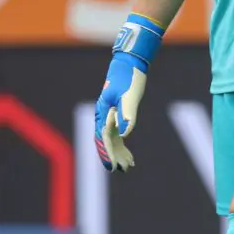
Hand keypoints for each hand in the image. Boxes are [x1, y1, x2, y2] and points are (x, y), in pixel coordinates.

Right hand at [94, 14, 164, 171]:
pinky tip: (130, 155)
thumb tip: (125, 134)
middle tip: (122, 170)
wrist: (129, 63)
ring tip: (127, 167)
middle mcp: (104, 115)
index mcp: (103, 111)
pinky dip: (123, 145)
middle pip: (106, 141)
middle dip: (113, 156)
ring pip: (111, 139)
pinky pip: (117, 134)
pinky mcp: (117, 113)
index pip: (103, 137)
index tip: (113, 167)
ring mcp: (109, 114)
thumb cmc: (129, 78)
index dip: (108, 153)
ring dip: (118, 153)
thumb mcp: (130, 96)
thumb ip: (127, 114)